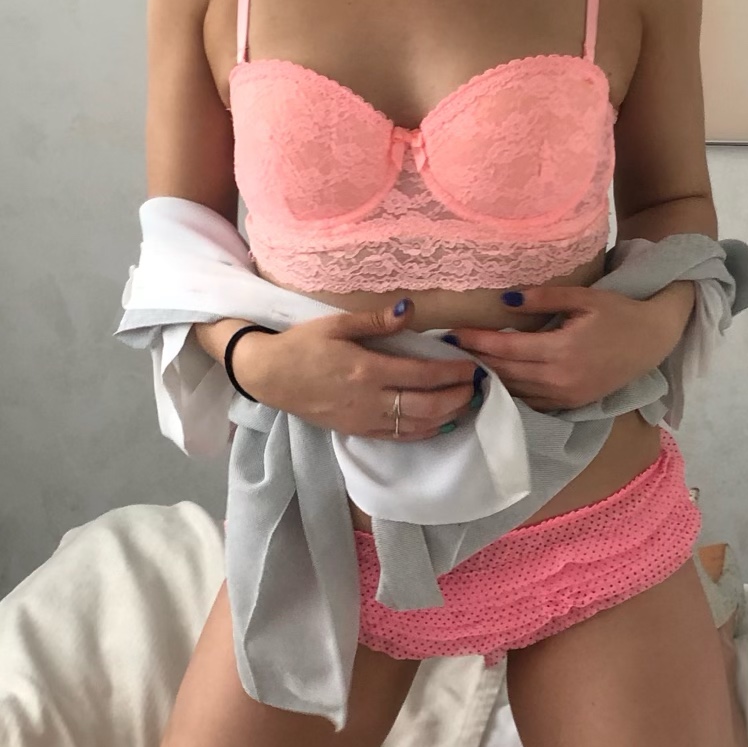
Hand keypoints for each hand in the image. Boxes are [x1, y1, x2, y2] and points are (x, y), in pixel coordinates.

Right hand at [229, 301, 481, 439]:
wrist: (269, 377)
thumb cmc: (302, 345)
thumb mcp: (336, 325)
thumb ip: (376, 321)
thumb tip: (410, 309)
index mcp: (366, 370)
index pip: (422, 375)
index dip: (453, 372)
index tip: (473, 366)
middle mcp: (369, 400)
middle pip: (427, 405)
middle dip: (457, 397)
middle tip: (478, 386)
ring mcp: (364, 420)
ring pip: (416, 425)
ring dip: (447, 416)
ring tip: (467, 404)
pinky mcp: (358, 431)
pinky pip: (399, 437)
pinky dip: (425, 431)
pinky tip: (440, 423)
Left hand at [447, 283, 694, 410]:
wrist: (652, 341)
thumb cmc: (619, 313)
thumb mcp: (584, 297)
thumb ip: (545, 299)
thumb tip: (507, 300)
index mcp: (561, 350)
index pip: (508, 347)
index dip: (477, 341)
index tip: (452, 333)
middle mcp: (560, 378)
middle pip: (506, 371)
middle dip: (476, 360)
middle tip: (448, 349)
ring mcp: (565, 395)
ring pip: (515, 390)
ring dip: (489, 378)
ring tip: (464, 365)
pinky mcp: (570, 404)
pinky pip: (531, 400)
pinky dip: (509, 391)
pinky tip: (494, 381)